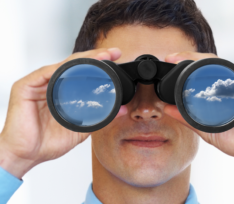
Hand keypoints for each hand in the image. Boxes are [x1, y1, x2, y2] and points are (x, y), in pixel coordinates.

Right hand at [0, 47, 121, 178]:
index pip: (81, 73)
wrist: (26, 155)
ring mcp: (38, 84)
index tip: (116, 58)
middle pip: (74, 65)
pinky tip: (77, 65)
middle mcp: (50, 84)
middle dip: (95, 57)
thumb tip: (121, 110)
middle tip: (114, 53)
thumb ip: (99, 118)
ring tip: (102, 55)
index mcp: (62, 92)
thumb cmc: (48, 142)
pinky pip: (45, 73)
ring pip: (62, 65)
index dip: (99, 65)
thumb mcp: (80, 129)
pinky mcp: (25, 87)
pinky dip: (62, 69)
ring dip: (83, 59)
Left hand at [164, 51, 233, 163]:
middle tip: (172, 57)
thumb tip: (167, 109)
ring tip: (182, 58)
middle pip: (211, 64)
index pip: (204, 72)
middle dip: (190, 58)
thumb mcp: (206, 128)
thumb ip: (187, 117)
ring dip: (201, 60)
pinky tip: (207, 70)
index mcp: (224, 90)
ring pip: (222, 65)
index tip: (170, 62)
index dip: (187, 65)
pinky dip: (222, 71)